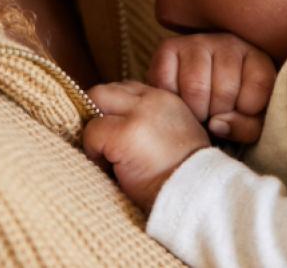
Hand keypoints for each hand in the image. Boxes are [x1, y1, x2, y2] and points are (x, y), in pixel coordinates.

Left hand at [84, 82, 209, 211]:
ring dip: (95, 130)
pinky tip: (110, 168)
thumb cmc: (183, 175)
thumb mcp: (176, 135)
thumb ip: (151, 121)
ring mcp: (138, 114)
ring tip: (108, 157)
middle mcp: (152, 100)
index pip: (126, 90)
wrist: (195, 196)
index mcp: (167, 99)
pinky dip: (93, 151)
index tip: (116, 134)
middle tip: (104, 143)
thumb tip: (119, 122)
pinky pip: (91, 132)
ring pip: (95, 102)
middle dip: (97, 114)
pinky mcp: (124, 134)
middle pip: (105, 90)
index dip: (114, 111)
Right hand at [146, 33, 276, 143]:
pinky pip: (167, 82)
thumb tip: (216, 124)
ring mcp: (197, 42)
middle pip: (225, 90)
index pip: (259, 88)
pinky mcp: (168, 48)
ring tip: (198, 111)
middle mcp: (229, 43)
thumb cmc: (231, 111)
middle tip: (214, 115)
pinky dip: (172, 101)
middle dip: (217, 114)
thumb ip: (246, 128)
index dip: (247, 113)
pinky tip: (180, 101)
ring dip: (195, 111)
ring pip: (195, 87)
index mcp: (257, 58)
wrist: (199, 96)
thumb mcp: (251, 123)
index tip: (239, 114)